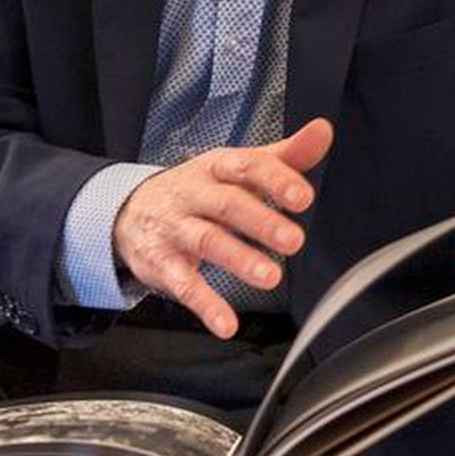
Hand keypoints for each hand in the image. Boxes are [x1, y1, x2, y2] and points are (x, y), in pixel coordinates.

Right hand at [112, 118, 331, 338]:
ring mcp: (176, 228)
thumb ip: (284, 155)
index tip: (303, 197)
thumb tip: (323, 132)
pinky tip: (226, 323)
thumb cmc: (200, 188)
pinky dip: (205, 305)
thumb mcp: (238, 167)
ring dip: (239, 259)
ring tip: (270, 277)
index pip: (246, 167)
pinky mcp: (162, 263)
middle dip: (260, 222)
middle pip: (227, 205)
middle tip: (293, 239)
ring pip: (207, 241)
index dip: (275, 181)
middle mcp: (195, 194)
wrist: (131, 208)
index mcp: (217, 167)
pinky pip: (182, 284)